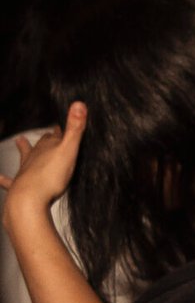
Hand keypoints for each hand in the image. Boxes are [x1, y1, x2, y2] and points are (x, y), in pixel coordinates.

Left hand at [1, 104, 86, 231]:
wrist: (29, 198)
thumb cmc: (50, 177)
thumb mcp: (68, 150)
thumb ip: (75, 129)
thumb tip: (79, 103)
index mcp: (47, 148)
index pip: (54, 135)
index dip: (60, 130)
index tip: (61, 125)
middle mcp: (34, 157)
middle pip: (40, 145)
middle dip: (45, 140)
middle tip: (46, 134)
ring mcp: (26, 171)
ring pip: (25, 158)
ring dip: (24, 151)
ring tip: (19, 143)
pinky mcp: (20, 186)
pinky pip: (9, 182)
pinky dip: (4, 179)